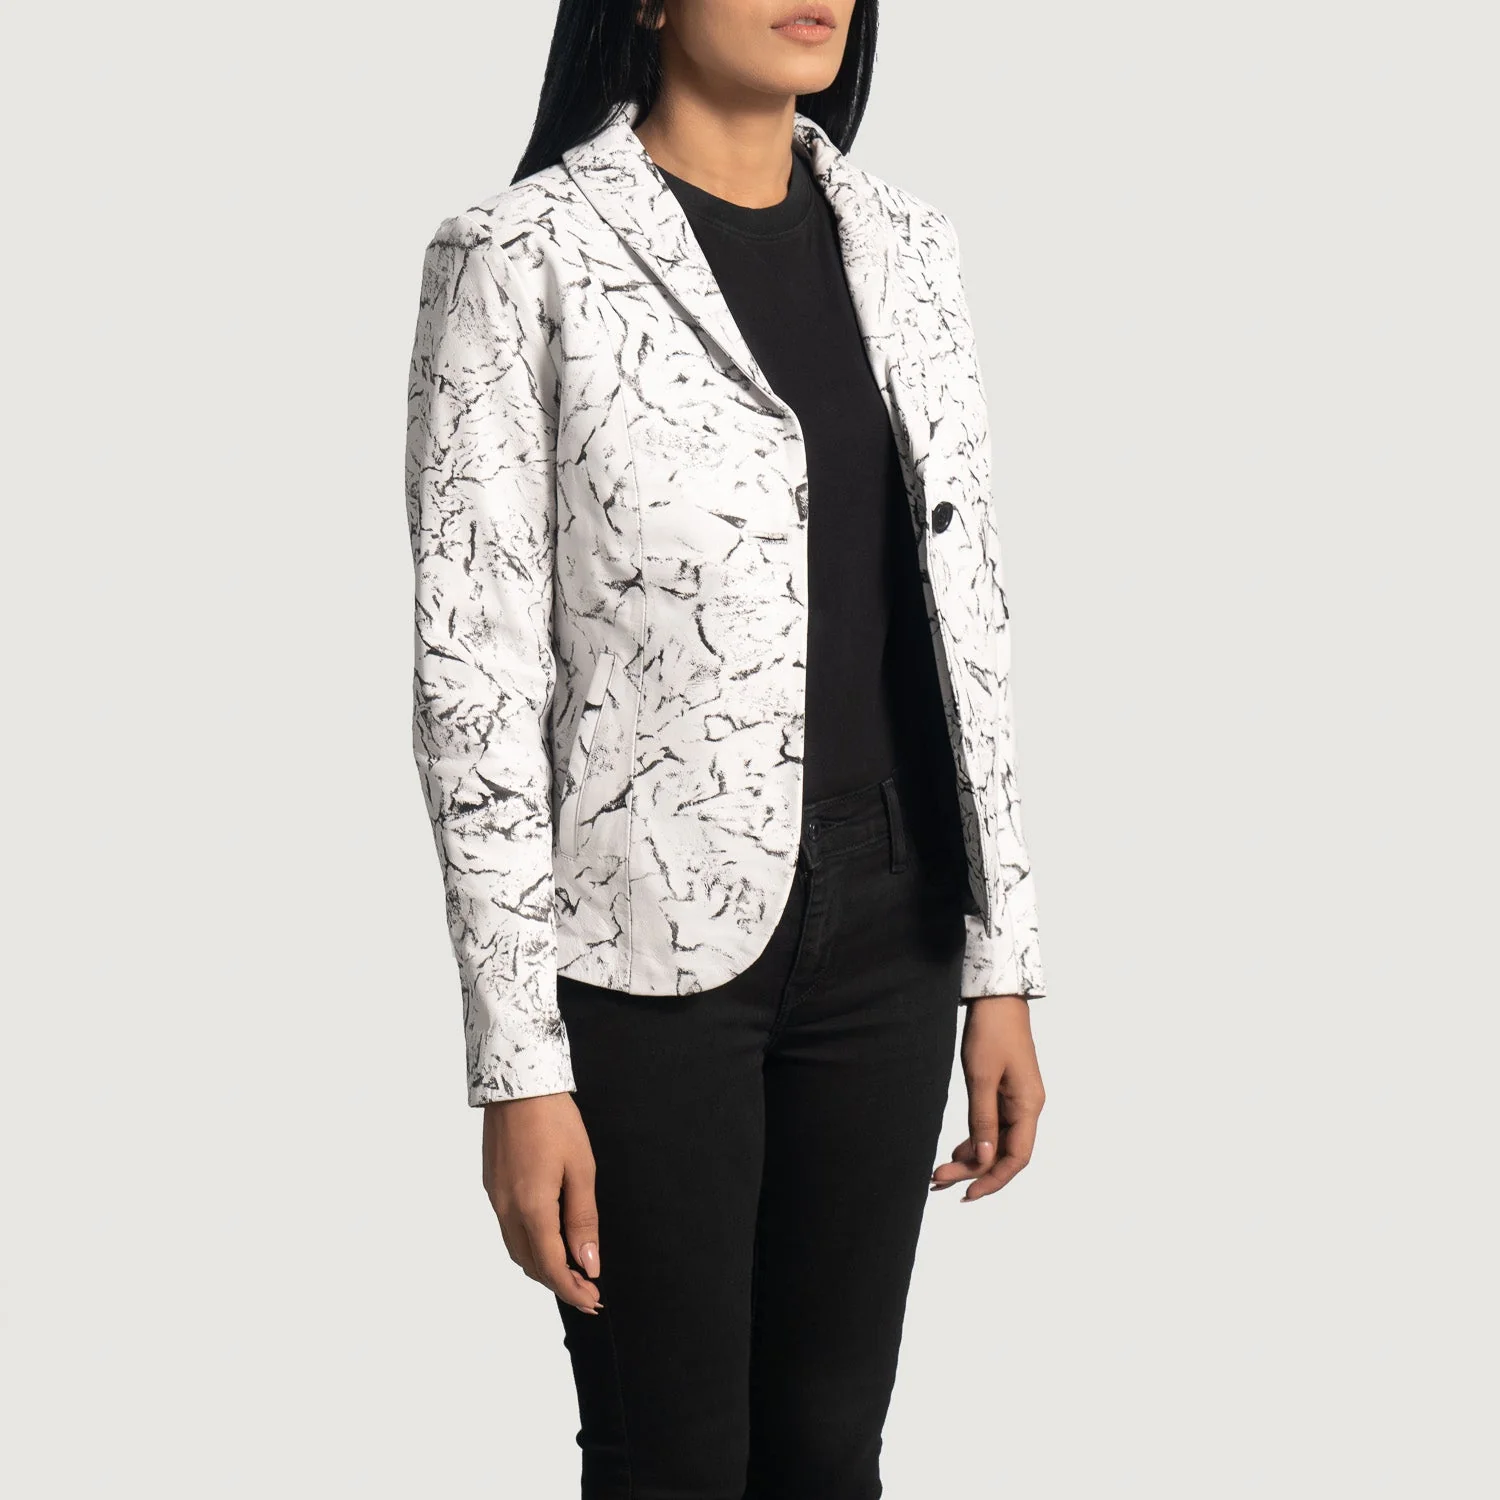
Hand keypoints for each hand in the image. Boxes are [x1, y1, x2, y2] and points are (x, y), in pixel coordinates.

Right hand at [482, 1092, 602, 1312]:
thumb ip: (583, 1220)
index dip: (573, 1290)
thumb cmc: (554, 1120)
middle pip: (531, 1264)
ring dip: (542, 1266)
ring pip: (516, 1249)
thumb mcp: (581, 1169)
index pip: (552, 1266)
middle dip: (559, 1283)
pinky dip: (528, 1244)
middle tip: (587, 1289)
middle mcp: (507, 1209)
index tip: (593, 1300)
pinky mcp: (492, 1186)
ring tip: (571, 1268)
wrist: (517, 1083)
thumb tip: (589, 1262)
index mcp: (532, 1208)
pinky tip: (547, 1237)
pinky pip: (508, 1229)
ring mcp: (495, 1198)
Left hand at [931, 995, 1044, 1202]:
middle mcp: (1027, 1108)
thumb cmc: (991, 1032)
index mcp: (1028, 1106)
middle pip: (1004, 1153)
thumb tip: (983, 1158)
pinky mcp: (1006, 1092)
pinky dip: (975, 1140)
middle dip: (973, 1172)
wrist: (997, 999)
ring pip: (997, 1141)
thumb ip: (982, 1119)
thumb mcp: (981, 1077)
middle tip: (938, 1182)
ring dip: (972, 1159)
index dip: (993, 1179)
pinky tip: (956, 1151)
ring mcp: (1017, 1101)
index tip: (967, 1194)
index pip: (1016, 1157)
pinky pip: (993, 1126)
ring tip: (941, 1173)